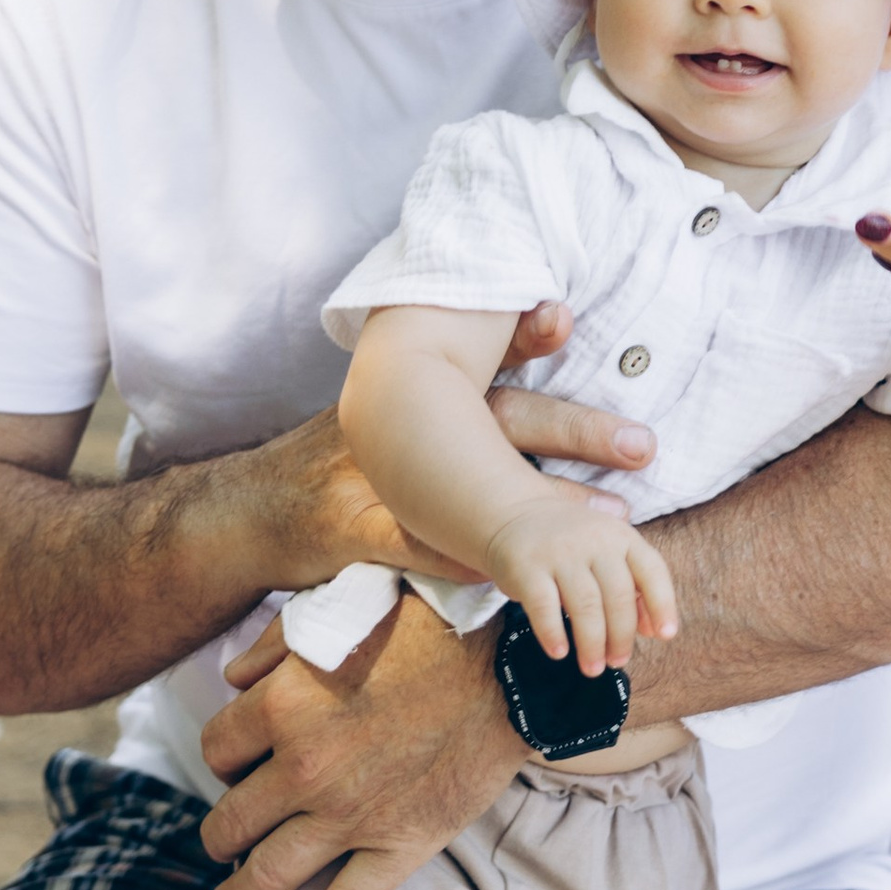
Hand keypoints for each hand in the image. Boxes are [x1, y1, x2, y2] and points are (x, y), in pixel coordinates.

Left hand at [196, 584, 523, 889]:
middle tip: (228, 837)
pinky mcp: (400, 845)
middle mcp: (304, 768)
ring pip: (268, 873)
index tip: (239, 764)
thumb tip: (232, 681)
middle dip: (222, 833)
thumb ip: (274, 643)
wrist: (513, 662)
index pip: (217, 748)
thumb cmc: (428, 621)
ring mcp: (351, 815)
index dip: (223, 757)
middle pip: (230, 820)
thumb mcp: (341, 605)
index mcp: (283, 705)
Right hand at [225, 313, 654, 595]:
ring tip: (611, 523)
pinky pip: (407, 547)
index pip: (482, 357)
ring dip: (543, 507)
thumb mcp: (388, 409)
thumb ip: (459, 375)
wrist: (245, 514)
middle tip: (645, 446)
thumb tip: (548, 319)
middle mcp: (402, 428)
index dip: (525, 338)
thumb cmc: (332, 459)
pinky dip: (455, 561)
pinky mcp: (347, 533)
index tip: (566, 314)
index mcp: (417, 396)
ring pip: (470, 488)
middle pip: (497, 419)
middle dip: (574, 431)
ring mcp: (375, 479)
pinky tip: (506, 574)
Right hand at [486, 490, 678, 671]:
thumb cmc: (570, 542)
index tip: (666, 636)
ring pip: (585, 605)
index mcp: (621, 537)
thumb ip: (633, 585)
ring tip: (593, 668)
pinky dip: (553, 633)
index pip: (652, 570)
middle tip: (618, 662)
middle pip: (618, 595)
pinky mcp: (527, 567)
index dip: (662, 604)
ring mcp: (560, 553)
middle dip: (621, 636)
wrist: (512, 514)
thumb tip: (653, 629)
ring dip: (592, 643)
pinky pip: (544, 606)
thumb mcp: (607, 552)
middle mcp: (594, 541)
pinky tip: (559, 652)